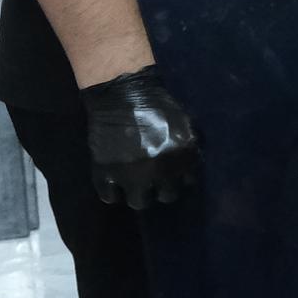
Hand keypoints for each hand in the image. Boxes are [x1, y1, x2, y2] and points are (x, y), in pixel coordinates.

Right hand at [80, 66, 201, 207]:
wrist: (122, 95)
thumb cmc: (158, 106)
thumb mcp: (187, 125)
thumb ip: (192, 150)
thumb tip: (191, 174)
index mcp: (182, 159)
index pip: (186, 184)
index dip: (179, 180)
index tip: (172, 175)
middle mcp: (160, 171)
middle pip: (166, 197)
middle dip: (161, 189)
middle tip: (153, 179)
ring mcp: (131, 174)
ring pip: (139, 202)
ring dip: (139, 195)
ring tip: (134, 184)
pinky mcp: (106, 172)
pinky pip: (109, 197)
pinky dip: (112, 194)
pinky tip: (114, 185)